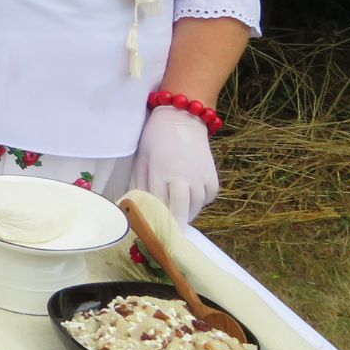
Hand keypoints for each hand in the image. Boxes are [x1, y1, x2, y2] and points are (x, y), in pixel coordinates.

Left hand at [132, 106, 218, 222]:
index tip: (154, 229)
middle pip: (181, 210)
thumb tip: (137, 203)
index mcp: (161, 171)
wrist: (181, 118)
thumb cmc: (156, 137)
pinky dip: (202, 201)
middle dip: (176, 224)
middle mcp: (182, 176)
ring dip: (188, 213)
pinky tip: (193, 198)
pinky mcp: (212, 174)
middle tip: (171, 232)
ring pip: (196, 206)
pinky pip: (209, 196)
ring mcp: (200, 176)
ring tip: (180, 215)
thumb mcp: (142, 157)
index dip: (156, 218)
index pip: (158, 204)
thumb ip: (140, 182)